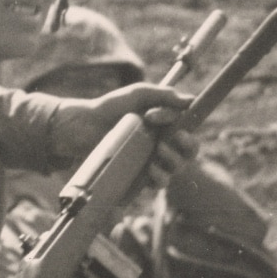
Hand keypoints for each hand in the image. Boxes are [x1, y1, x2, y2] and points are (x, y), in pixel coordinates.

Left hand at [51, 83, 197, 187]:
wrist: (85, 124)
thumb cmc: (112, 106)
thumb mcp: (138, 94)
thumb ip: (164, 95)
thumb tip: (191, 100)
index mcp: (165, 125)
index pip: (189, 133)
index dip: (188, 134)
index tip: (178, 130)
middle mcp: (162, 144)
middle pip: (188, 154)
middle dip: (186, 149)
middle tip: (167, 142)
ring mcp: (151, 160)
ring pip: (176, 169)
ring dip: (173, 161)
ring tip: (158, 151)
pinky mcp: (138, 174)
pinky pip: (158, 182)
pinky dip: (159, 177)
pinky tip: (151, 169)